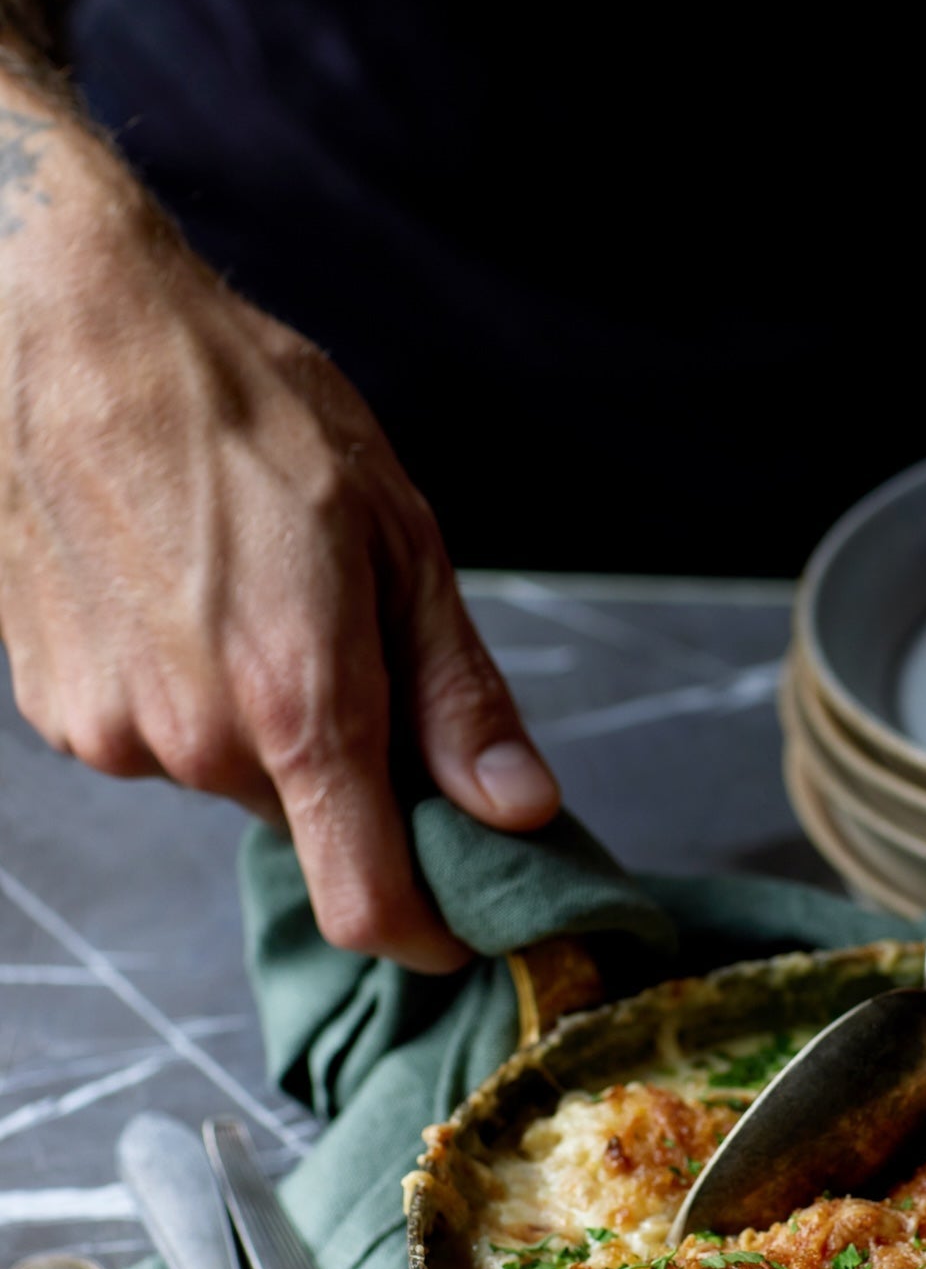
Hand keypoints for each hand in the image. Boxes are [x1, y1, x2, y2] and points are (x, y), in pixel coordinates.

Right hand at [0, 91, 558, 970]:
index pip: (369, 902)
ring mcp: (117, 734)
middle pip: (315, 826)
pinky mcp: (62, 715)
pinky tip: (189, 602)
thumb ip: (457, 695)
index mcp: (298, 703)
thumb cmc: (244, 411)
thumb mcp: (398, 537)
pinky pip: (165, 743)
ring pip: (237, 780)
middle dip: (358, 778)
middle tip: (362, 656)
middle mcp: (198, 743)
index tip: (465, 919)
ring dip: (272, 729)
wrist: (66, 336)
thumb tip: (520, 809)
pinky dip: (199, 700)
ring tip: (259, 597)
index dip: (429, 931)